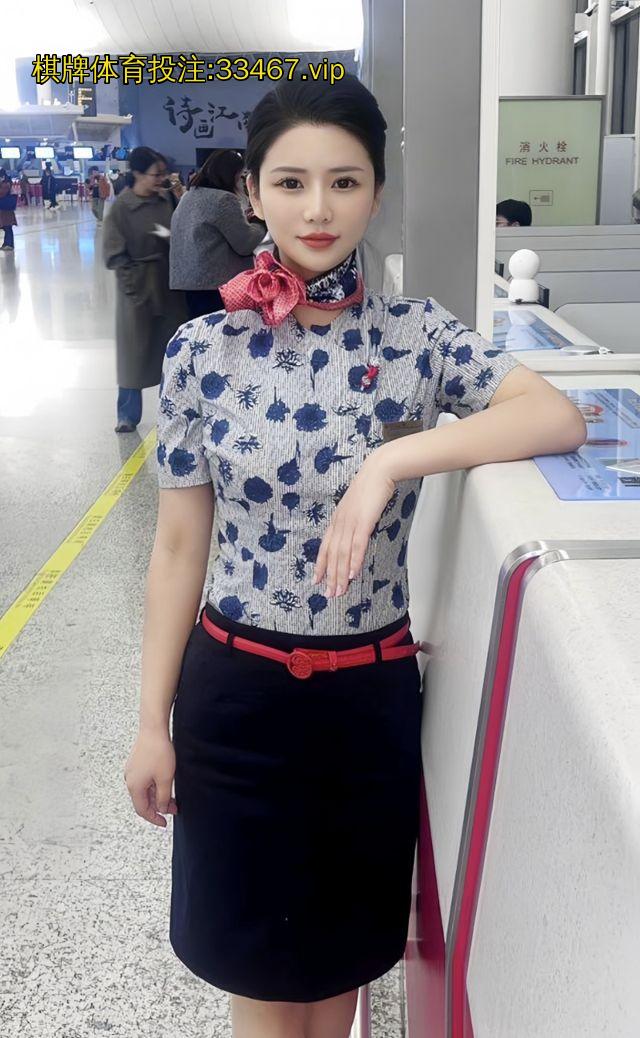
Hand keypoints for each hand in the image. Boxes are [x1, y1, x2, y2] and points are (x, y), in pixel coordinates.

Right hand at [124, 728, 177, 827]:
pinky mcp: (136, 764)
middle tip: (173, 808)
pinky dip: (154, 786)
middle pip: (143, 801)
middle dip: (158, 807)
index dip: (154, 818)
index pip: (143, 810)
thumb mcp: (165, 779)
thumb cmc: (159, 752)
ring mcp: (131, 772)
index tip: (165, 823)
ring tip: (172, 796)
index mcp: (134, 787)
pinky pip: (144, 781)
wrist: (153, 730)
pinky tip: (164, 784)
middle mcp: (130, 780)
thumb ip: (163, 798)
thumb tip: (162, 809)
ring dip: (157, 796)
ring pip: (144, 791)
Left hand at [313, 453, 395, 596]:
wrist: (379, 470)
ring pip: (343, 554)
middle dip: (330, 576)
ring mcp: (351, 522)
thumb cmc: (371, 487)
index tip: (316, 580)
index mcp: (337, 519)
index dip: (320, 565)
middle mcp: (340, 522)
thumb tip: (355, 536)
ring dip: (341, 574)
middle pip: (332, 554)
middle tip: (329, 594)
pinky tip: (352, 574)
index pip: (325, 547)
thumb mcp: (358, 506)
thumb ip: (354, 521)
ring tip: (340, 591)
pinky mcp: (364, 521)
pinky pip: (357, 545)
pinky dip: (354, 561)